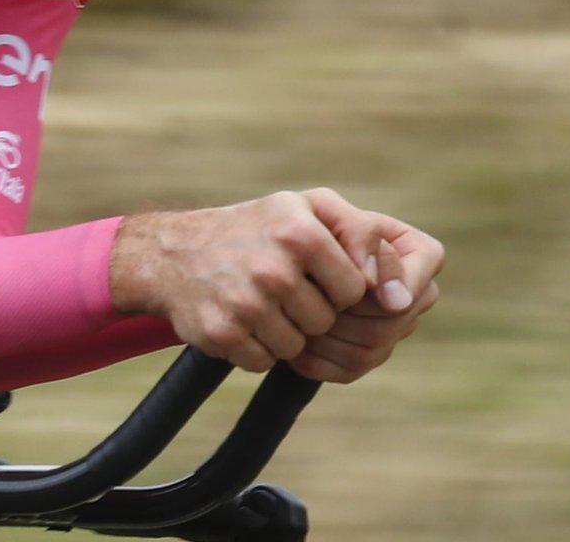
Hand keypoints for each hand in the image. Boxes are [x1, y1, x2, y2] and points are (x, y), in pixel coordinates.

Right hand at [110, 191, 373, 372]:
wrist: (171, 255)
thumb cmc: (255, 230)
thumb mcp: (306, 208)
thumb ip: (363, 235)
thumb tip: (399, 297)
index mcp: (299, 232)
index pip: (354, 289)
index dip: (335, 286)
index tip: (310, 271)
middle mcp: (272, 267)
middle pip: (325, 321)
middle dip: (308, 311)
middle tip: (277, 286)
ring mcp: (244, 303)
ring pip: (297, 346)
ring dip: (283, 332)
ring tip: (257, 302)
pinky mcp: (222, 334)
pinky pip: (265, 362)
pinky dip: (255, 348)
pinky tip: (237, 319)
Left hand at [289, 197, 444, 382]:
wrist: (263, 252)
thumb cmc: (295, 223)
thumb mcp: (323, 210)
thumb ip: (361, 234)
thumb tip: (392, 297)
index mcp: (417, 253)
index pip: (421, 283)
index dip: (389, 286)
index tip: (355, 280)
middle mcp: (412, 295)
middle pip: (394, 323)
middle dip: (346, 308)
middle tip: (308, 290)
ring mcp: (391, 330)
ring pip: (372, 350)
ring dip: (326, 333)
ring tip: (295, 311)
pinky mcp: (362, 357)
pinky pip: (348, 369)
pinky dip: (314, 356)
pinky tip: (293, 335)